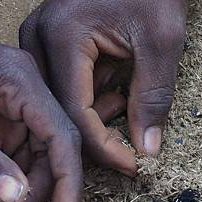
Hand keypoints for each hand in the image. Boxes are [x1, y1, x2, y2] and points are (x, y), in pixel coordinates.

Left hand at [0, 30, 81, 201]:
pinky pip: (10, 168)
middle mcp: (28, 95)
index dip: (68, 184)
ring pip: (30, 170)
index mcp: (19, 80)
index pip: (61, 138)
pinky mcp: (4, 128)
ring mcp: (17, 113)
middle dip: (24, 200)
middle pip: (48, 159)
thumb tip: (16, 196)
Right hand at [19, 0, 187, 172]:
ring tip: (129, 121)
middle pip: (61, 111)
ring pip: (61, 103)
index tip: (132, 166)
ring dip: (95, 121)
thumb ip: (153, 97)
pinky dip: (93, 101)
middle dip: (97, 139)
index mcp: (62, 35)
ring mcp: (41, 39)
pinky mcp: (51, 42)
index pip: (76, 112)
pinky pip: (65, 87)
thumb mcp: (162, 42)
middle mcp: (39, 37)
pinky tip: (119, 100)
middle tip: (131, 155)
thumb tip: (146, 149)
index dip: (104, 147)